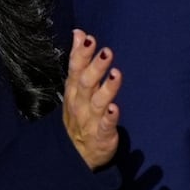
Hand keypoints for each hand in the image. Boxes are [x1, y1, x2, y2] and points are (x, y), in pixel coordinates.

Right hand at [63, 29, 121, 169]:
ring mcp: (90, 120)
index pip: (75, 69)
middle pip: (86, 84)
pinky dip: (109, 117)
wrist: (76, 155)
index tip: (89, 38)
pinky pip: (105, 125)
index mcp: (74, 91)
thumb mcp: (75, 87)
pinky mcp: (102, 135)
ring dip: (106, 88)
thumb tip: (79, 33)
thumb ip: (79, 60)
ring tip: (115, 73)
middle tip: (106, 52)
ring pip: (97, 102)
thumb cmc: (79, 114)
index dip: (81, 54)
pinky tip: (115, 108)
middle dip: (95, 67)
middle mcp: (80, 104)